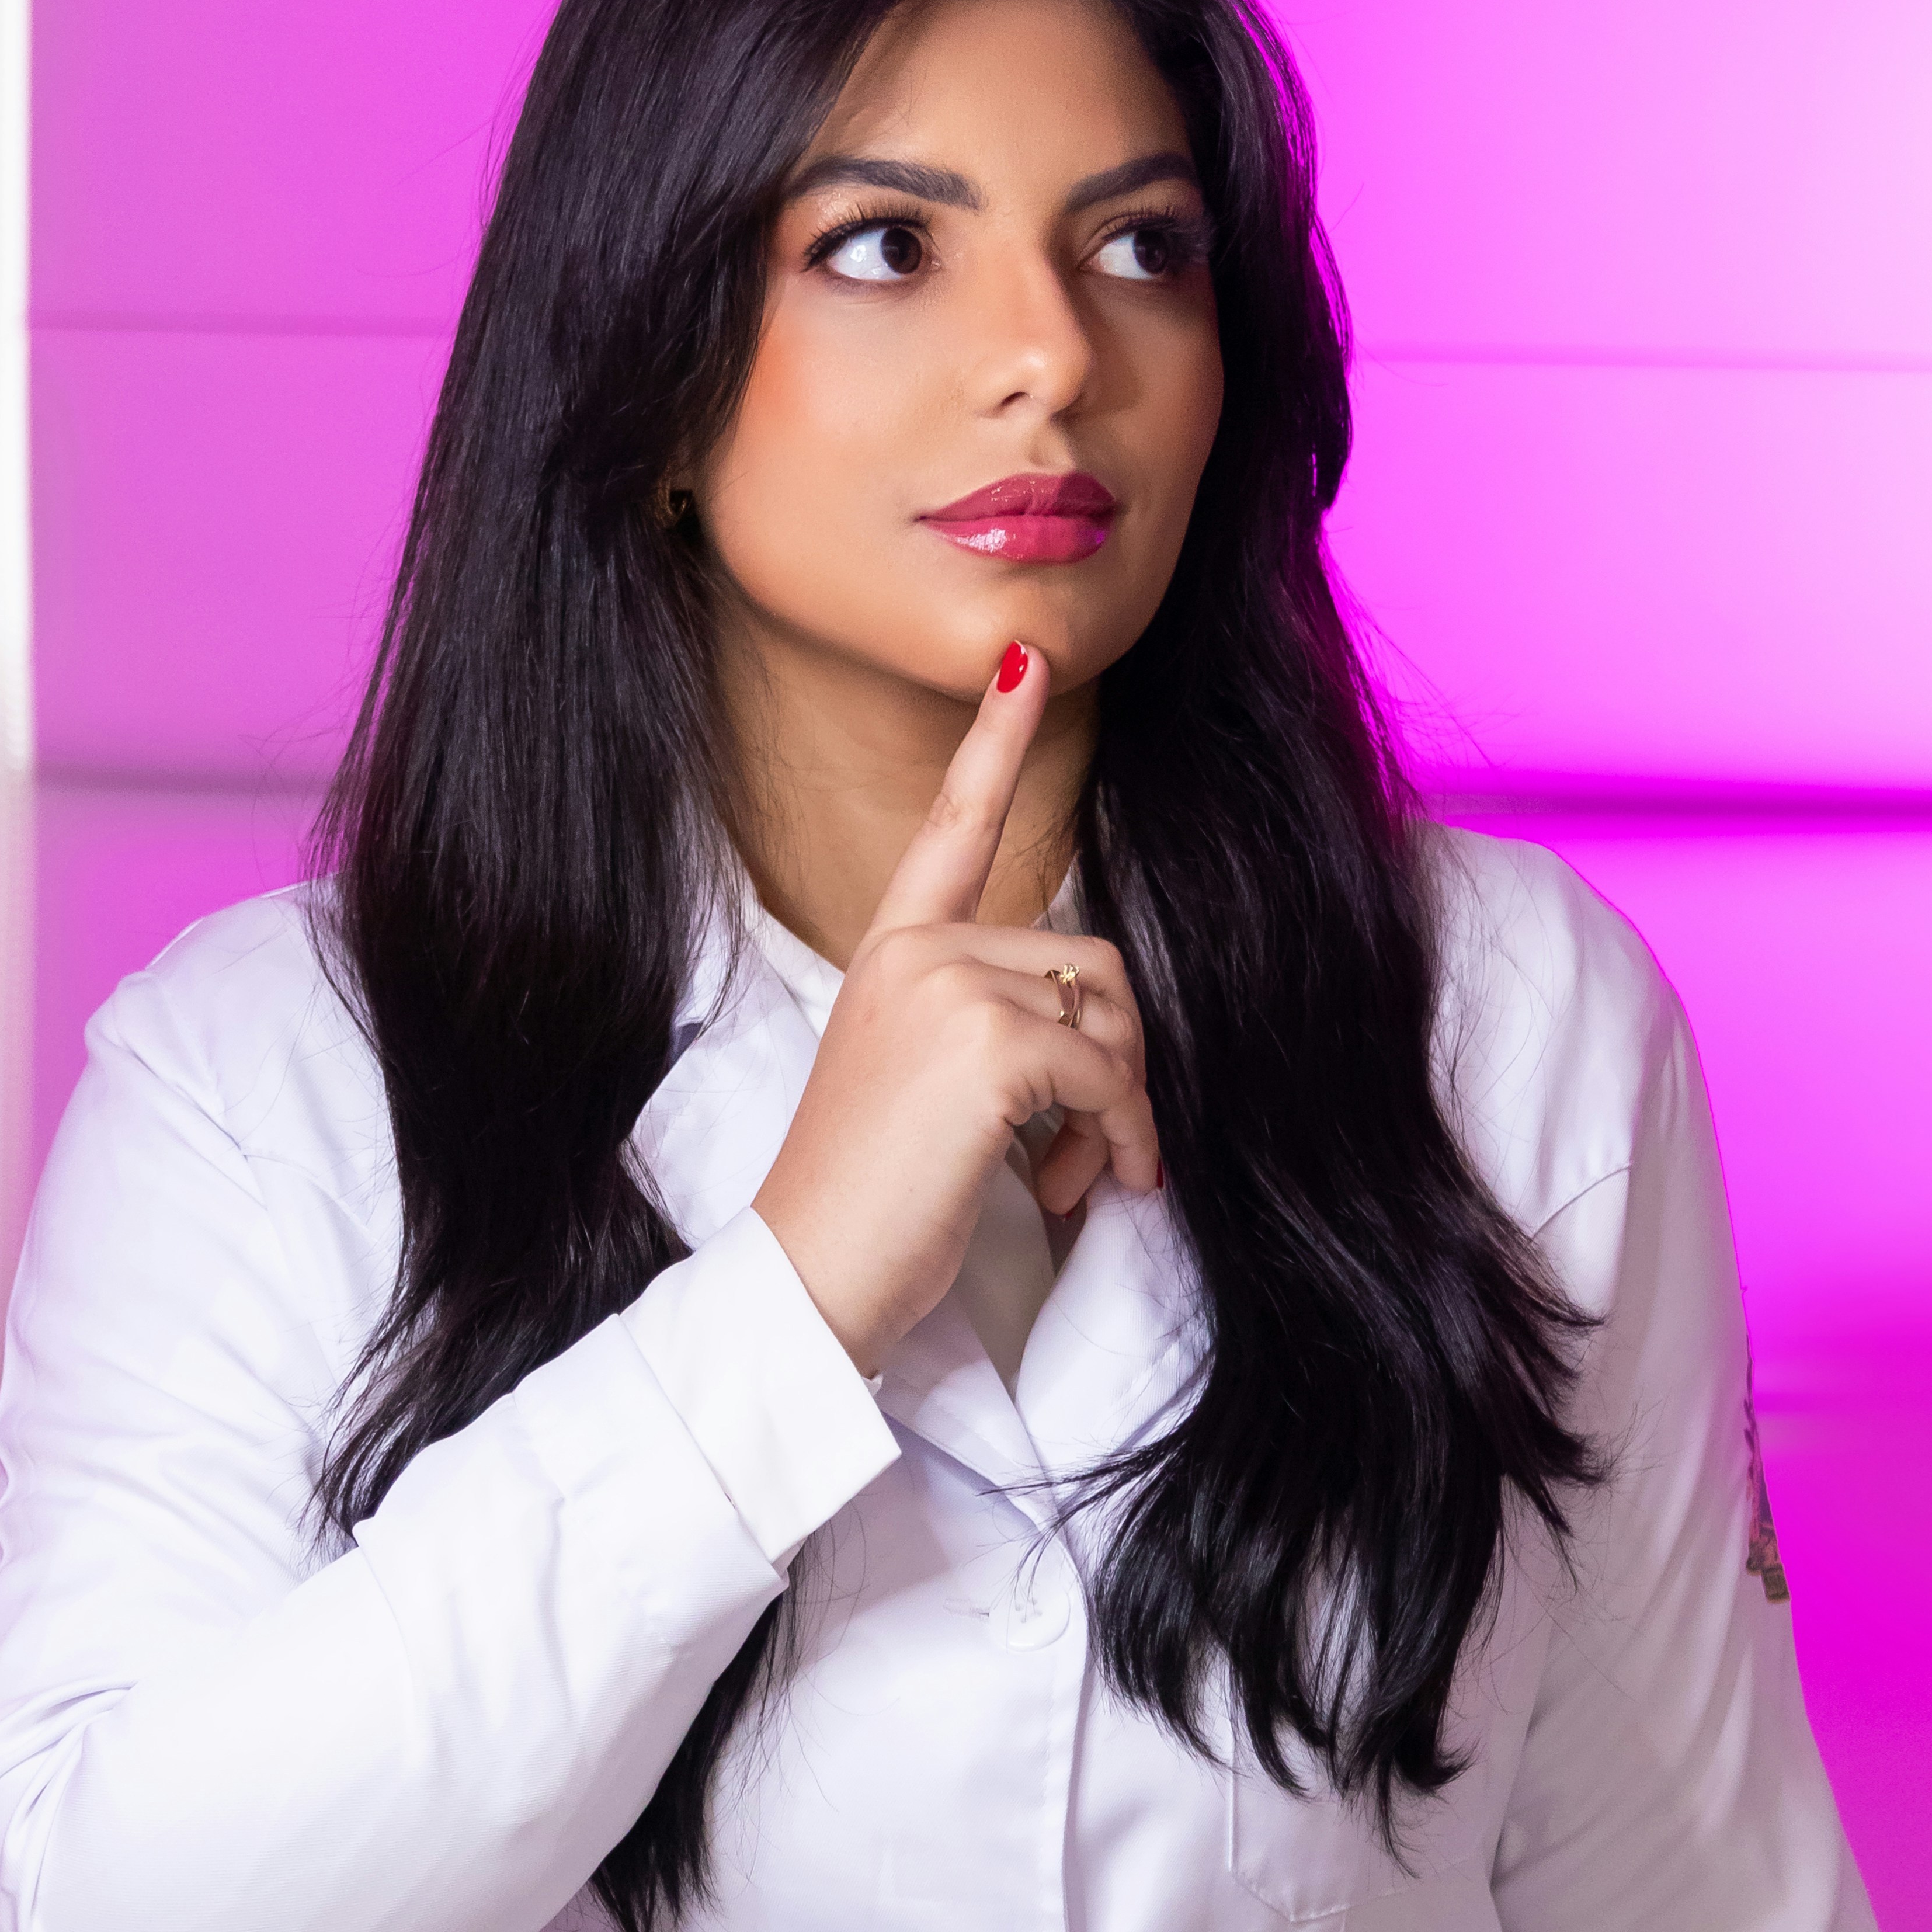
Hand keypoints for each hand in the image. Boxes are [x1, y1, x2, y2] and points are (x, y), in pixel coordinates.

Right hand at [752, 645, 1161, 1379]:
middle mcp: (917, 950)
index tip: (1027, 657)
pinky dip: (1116, 1142)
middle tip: (1088, 1148)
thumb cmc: (870, 1197)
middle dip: (1117, 1060)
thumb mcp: (921, 1082)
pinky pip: (1108, 1076)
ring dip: (1118, 1111)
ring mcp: (950, 988)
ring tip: (1071, 1176)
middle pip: (1092, 957)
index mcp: (892, 951)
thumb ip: (989, 1024)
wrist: (813, 1274)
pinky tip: (1065, 1190)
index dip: (995, 739)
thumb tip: (1096, 1033)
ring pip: (1110, 1017)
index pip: (953, 827)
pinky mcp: (990, 1044)